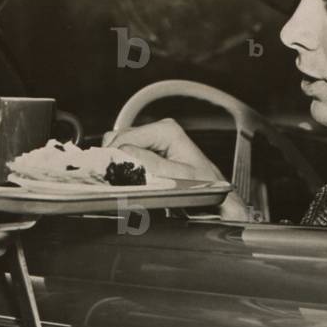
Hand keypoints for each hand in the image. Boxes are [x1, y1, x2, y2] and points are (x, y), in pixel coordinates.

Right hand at [102, 118, 224, 181]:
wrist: (216, 196)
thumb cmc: (204, 188)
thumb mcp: (178, 179)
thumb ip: (152, 165)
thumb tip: (125, 153)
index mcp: (166, 131)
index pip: (126, 138)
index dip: (114, 156)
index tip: (110, 175)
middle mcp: (159, 130)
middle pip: (119, 139)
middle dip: (114, 158)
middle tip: (115, 180)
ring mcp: (153, 139)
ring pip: (119, 145)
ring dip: (117, 162)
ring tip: (123, 180)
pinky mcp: (149, 149)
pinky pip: (125, 153)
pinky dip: (121, 164)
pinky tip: (128, 177)